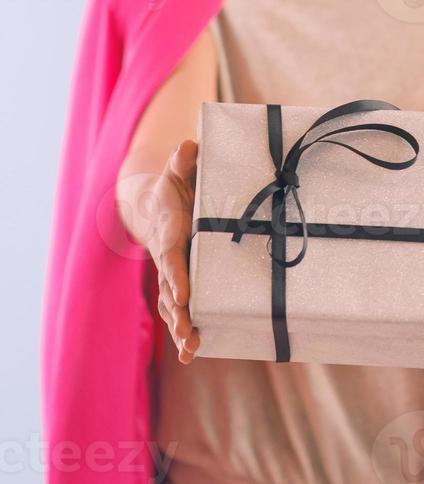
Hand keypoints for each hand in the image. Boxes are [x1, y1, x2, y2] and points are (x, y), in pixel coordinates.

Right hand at [149, 139, 200, 363]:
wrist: (157, 201)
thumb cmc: (176, 184)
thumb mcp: (180, 169)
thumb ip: (184, 160)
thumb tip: (190, 145)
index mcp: (171, 230)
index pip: (172, 256)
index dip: (177, 275)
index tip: (186, 294)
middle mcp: (169, 256)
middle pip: (171, 289)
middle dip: (179, 314)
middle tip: (189, 334)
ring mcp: (174, 272)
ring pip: (174, 304)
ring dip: (182, 327)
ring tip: (192, 349)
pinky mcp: (182, 281)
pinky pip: (181, 308)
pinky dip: (185, 329)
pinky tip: (194, 351)